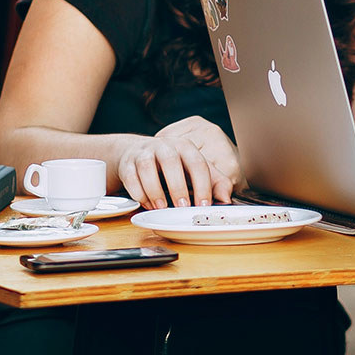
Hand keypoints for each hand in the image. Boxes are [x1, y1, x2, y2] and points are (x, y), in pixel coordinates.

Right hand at [118, 117, 239, 207]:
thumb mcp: (194, 170)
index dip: (202, 185)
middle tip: (182, 206)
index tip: (203, 205)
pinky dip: (138, 192)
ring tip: (161, 208)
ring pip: (147, 167)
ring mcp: (144, 153)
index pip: (198, 163)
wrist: (138, 153)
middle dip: (177, 186)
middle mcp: (165, 146)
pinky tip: (145, 204)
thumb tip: (227, 199)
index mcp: (186, 147)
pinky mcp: (127, 163)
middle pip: (171, 162)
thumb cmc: (171, 165)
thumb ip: (214, 182)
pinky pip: (130, 176)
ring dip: (154, 190)